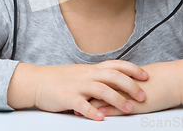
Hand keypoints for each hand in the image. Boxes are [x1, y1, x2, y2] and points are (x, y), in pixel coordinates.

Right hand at [7, 60, 147, 120]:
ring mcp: (77, 85)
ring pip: (101, 89)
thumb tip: (117, 83)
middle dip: (130, 86)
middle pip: (113, 76)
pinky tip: (101, 118)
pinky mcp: (67, 97)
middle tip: (142, 96)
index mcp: (92, 69)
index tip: (146, 76)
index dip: (132, 69)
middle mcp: (87, 75)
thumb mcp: (81, 75)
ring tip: (128, 109)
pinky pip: (81, 104)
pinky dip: (92, 111)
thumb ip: (97, 78)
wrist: (36, 81)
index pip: (116, 65)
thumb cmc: (60, 79)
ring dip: (117, 99)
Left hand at [77, 59, 182, 116]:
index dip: (84, 85)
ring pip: (103, 98)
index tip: (72, 89)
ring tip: (74, 110)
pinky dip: (105, 111)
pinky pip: (117, 108)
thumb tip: (115, 82)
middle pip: (95, 88)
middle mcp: (121, 82)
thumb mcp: (138, 78)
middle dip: (81, 95)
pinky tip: (95, 115)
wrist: (175, 80)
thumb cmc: (160, 79)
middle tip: (66, 99)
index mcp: (121, 75)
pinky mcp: (135, 104)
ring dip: (88, 105)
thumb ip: (125, 80)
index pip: (97, 79)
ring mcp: (127, 93)